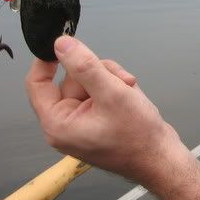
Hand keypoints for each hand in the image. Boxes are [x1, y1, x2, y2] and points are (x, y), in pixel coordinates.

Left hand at [26, 36, 182, 187]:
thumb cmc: (137, 134)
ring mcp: (82, 121)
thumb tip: (61, 44)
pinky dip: (115, 87)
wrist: (161, 158)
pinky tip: (130, 95)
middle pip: (71, 79)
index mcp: (58, 122)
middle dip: (98, 72)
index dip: (48, 60)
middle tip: (121, 80)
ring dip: (111, 79)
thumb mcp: (111, 93)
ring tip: (130, 90)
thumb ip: (85, 66)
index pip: (37, 83)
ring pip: (89, 81)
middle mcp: (66, 123)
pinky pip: (99, 92)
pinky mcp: (97, 119)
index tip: (65, 41)